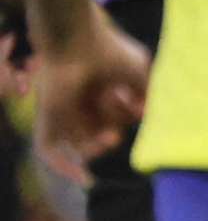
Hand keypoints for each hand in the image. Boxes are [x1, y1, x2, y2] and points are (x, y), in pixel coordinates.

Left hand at [34, 5, 148, 183]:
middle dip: (115, 121)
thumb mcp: (138, 70)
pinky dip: (67, 167)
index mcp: (102, 93)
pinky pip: (52, 153)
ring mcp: (64, 117)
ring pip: (84, 144)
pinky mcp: (47, 123)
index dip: (128, 114)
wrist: (74, 42)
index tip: (134, 102)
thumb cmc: (108, 52)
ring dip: (99, 129)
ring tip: (101, 103)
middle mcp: (82, 107)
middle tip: (113, 99)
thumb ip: (146, 93)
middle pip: (103, 133)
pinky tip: (83, 177)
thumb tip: (145, 115)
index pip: (119, 119)